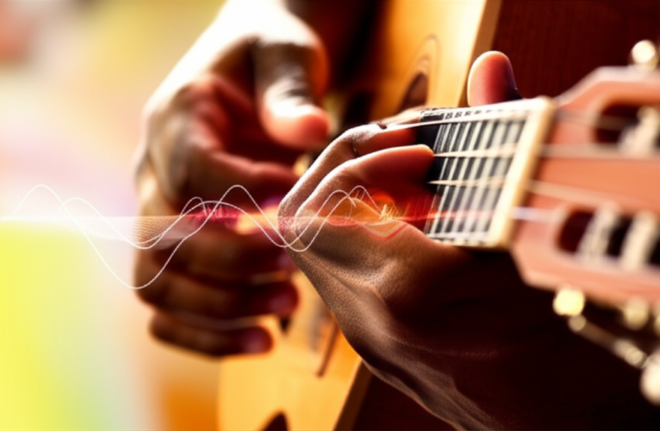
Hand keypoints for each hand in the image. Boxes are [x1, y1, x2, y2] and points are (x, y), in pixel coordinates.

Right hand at [133, 1, 332, 355]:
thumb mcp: (284, 54)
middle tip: (296, 276)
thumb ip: (291, 92)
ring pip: (155, 282)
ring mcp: (157, 210)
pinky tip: (260, 338)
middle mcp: (152, 169)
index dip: (244, 195)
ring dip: (218, 308)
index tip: (296, 198)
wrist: (247, 68)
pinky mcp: (173, 241)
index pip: (192, 171)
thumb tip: (311, 133)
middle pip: (163, 238)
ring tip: (285, 309)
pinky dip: (204, 333)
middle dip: (232, 266)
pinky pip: (166, 302)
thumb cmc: (268, 57)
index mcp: (176, 119)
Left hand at [279, 52, 659, 427]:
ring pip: (313, 252)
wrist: (546, 400)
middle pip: (303, 223)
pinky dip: (357, 238)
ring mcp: (363, 334)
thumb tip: (490, 70)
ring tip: (407, 192)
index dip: (363, 161)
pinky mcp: (367, 343)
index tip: (419, 153)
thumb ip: (501, 140)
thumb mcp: (527, 223)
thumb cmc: (549, 318)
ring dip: (347, 205)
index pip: (329, 203)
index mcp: (410, 284)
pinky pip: (333, 277)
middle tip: (401, 160)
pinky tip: (406, 228)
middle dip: (345, 173)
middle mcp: (372, 314)